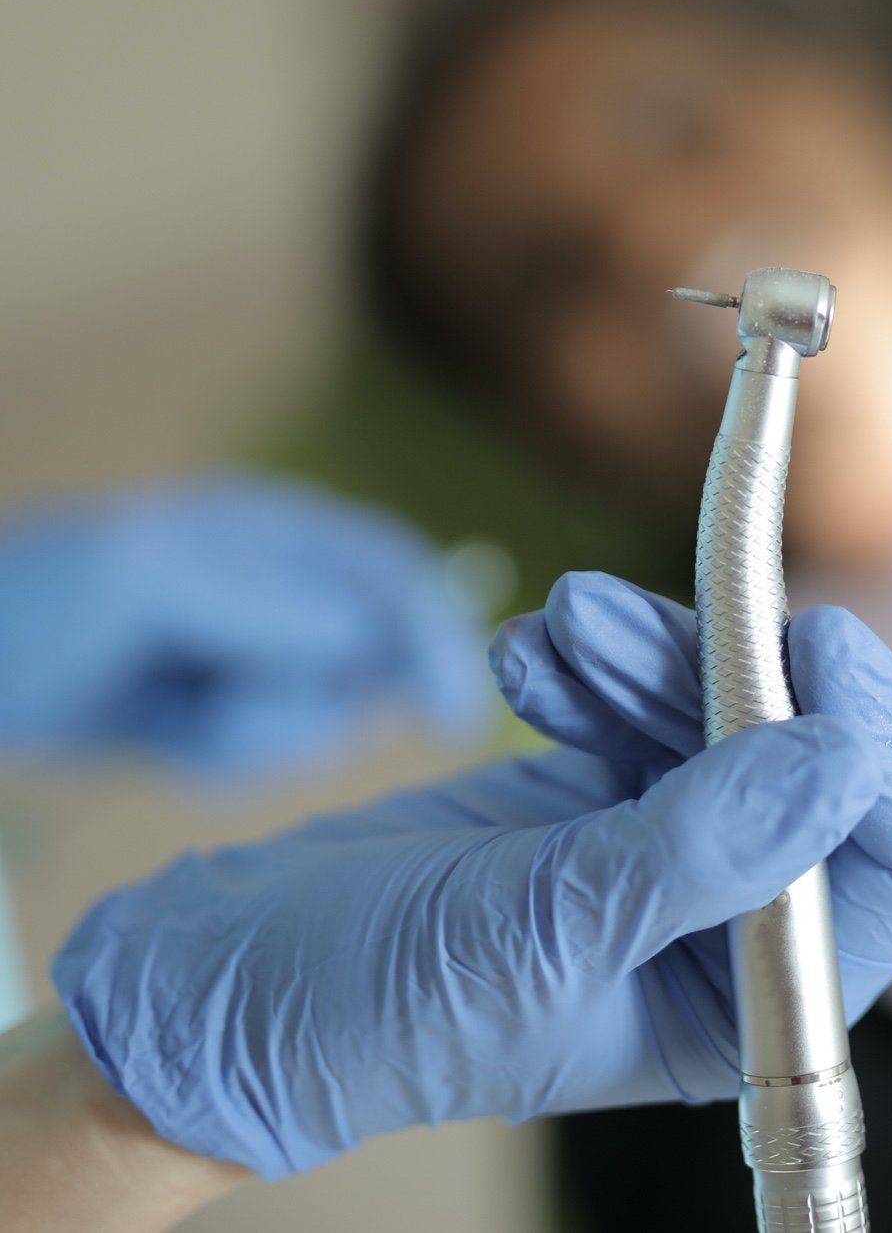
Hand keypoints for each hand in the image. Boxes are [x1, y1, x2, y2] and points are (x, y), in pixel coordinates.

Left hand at [0, 475, 485, 775]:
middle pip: (372, 661)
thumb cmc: (35, 595)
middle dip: (309, 706)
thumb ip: (260, 601)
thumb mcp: (146, 578)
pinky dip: (220, 758)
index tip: (453, 717)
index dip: (438, 638)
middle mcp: (286, 588)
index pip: (399, 575)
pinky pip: (269, 752)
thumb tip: (355, 634)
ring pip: (321, 719)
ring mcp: (257, 652)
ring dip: (251, 738)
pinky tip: (162, 730)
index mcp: (279, 529)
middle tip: (220, 713)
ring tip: (171, 714)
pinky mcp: (227, 708)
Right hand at [52, 572, 891, 1176]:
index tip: (810, 647)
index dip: (882, 746)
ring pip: (735, 701)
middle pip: (831, 755)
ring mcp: (675, 843)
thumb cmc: (376, 1001)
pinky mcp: (614, 786)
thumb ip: (701, 848)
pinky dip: (603, 655)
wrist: (244, 972)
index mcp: (750, 999)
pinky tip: (530, 661)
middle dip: (743, 670)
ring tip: (558, 632)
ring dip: (654, 647)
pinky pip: (657, 688)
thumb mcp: (546, 930)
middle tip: (643, 625)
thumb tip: (846, 756)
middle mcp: (734, 921)